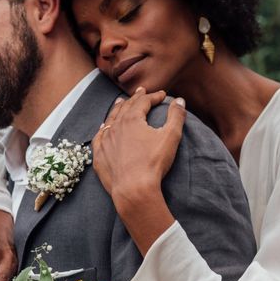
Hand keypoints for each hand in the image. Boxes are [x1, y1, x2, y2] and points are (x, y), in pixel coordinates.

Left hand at [92, 87, 185, 214]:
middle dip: (136, 98)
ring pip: (111, 119)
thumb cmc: (153, 163)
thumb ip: (176, 116)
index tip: (162, 95)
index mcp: (132, 119)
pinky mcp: (99, 155)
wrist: (133, 189)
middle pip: (126, 107)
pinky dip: (104, 128)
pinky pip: (100, 137)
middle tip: (141, 91)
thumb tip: (180, 100)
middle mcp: (116, 126)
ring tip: (121, 102)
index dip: (154, 96)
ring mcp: (105, 140)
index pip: (143, 102)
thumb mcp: (171, 137)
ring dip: (118, 109)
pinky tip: (104, 127)